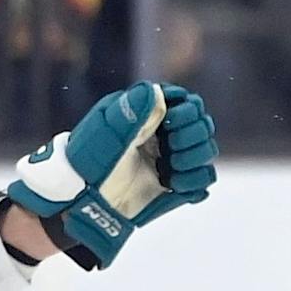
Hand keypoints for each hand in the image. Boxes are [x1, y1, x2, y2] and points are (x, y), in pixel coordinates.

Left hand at [7, 82, 217, 268]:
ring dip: (195, 158)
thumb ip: (131, 112)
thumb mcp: (106, 132)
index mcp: (149, 115)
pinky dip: (194, 181)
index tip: (172, 121)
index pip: (187, 102)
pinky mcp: (177, 185)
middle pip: (203, 125)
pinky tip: (173, 184)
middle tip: (172, 148)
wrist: (83, 200)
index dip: (188, 110)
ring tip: (170, 169)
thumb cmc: (88, 160)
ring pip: (207, 150)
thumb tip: (155, 91)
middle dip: (193, 136)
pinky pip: (203, 179)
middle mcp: (164, 135)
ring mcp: (172, 160)